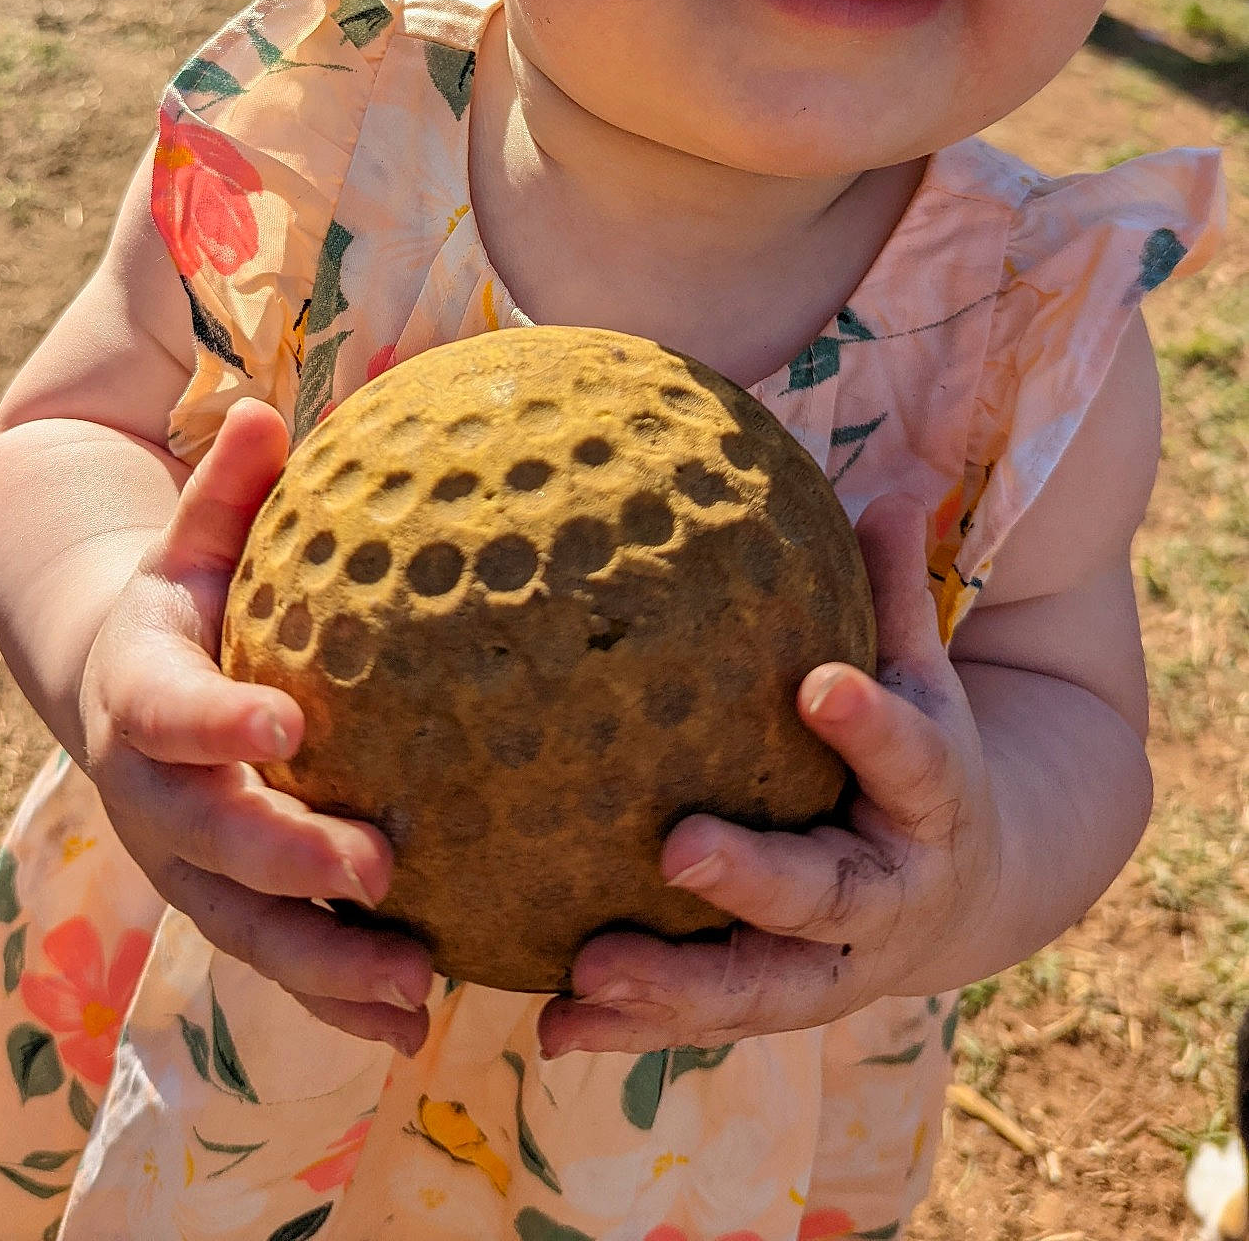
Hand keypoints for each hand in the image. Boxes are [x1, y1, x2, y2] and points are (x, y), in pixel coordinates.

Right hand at [79, 399, 433, 1054]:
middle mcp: (152, 791)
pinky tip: (415, 1021)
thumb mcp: (193, 542)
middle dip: (286, 861)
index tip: (289, 722)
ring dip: (322, 963)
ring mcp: (185, 860)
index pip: (167, 709)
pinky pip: (276, 960)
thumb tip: (264, 408)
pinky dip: (335, 998)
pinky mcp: (223, 903)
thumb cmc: (183, 603)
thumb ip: (227, 489)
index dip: (217, 721)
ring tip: (415, 986)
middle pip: (207, 839)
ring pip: (241, 926)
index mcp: (141, 689)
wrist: (113, 692)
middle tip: (377, 868)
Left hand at [538, 495, 1000, 1057]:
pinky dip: (630, 1030)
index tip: (821, 685)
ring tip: (587, 970)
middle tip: (677, 850)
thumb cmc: (918, 754)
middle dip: (756, 880)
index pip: (914, 757)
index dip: (873, 727)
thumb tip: (896, 486)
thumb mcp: (924, 678)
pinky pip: (700, 1020)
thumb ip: (894, 596)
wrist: (966, 892)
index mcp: (932, 801)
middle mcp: (886, 898)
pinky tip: (551, 1023)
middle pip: (826, 899)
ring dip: (673, 988)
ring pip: (758, 989)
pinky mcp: (775, 1002)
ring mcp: (830, 964)